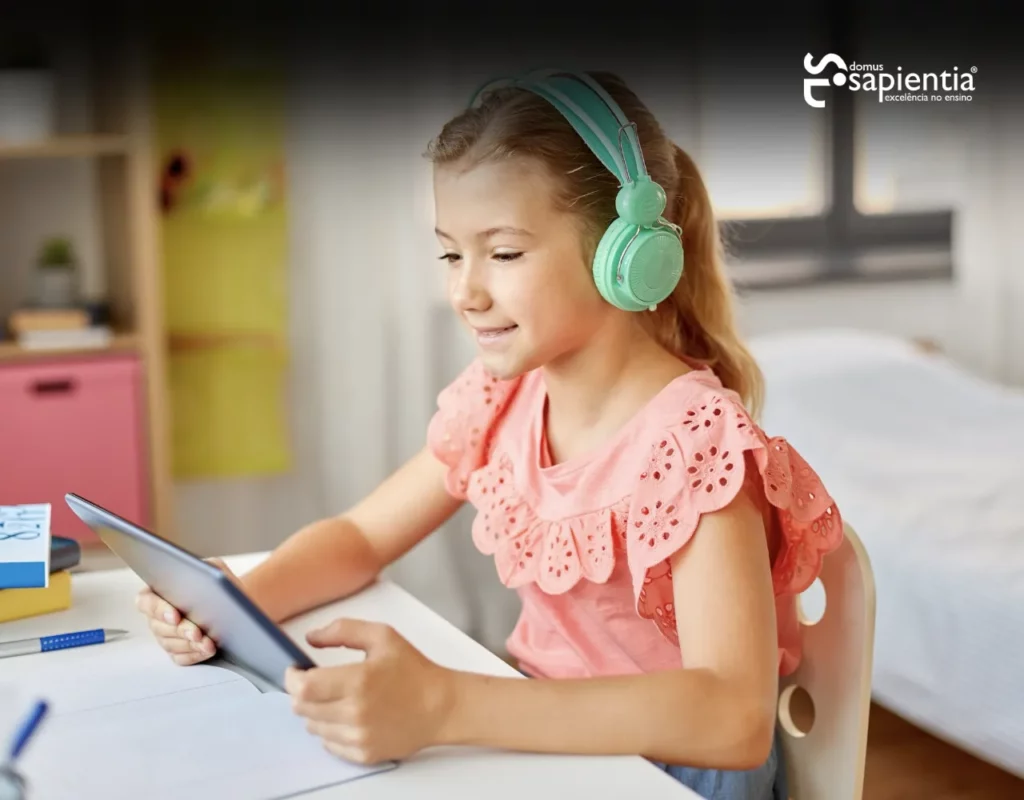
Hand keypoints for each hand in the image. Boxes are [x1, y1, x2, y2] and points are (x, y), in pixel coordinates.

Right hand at [134, 557, 238, 665]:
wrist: (236, 603)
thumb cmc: (221, 583)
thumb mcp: (214, 568)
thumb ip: (205, 568)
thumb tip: (202, 577)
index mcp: (159, 592)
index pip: (146, 602)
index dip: (158, 610)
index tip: (175, 616)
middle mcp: (158, 616)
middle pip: (159, 627)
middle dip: (180, 630)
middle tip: (197, 632)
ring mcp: (165, 636)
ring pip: (171, 644)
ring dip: (190, 645)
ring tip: (208, 643)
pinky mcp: (178, 651)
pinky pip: (181, 657)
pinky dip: (194, 655)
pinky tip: (207, 650)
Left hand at [285, 619, 454, 764]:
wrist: (441, 706)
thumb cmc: (414, 670)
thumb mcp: (383, 636)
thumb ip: (344, 630)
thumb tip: (312, 638)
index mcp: (358, 681)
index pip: (303, 688)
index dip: (292, 678)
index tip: (295, 670)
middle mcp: (355, 713)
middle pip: (302, 709)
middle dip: (302, 693)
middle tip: (316, 682)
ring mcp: (359, 737)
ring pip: (313, 727)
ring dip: (316, 712)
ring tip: (337, 698)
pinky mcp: (363, 754)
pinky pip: (329, 744)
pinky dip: (330, 730)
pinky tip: (347, 716)